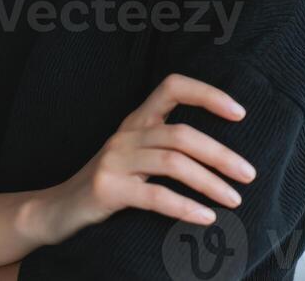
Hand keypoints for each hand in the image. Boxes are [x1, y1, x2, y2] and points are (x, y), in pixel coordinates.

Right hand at [52, 72, 256, 239]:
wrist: (56, 210)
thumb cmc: (108, 185)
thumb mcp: (135, 157)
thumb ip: (165, 147)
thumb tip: (221, 154)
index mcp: (136, 121)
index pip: (172, 86)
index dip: (207, 93)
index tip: (239, 112)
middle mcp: (126, 134)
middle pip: (181, 133)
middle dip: (221, 153)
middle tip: (249, 174)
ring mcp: (115, 160)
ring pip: (173, 162)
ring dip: (210, 182)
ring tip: (235, 200)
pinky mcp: (107, 189)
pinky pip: (155, 196)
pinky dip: (185, 206)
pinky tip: (206, 218)